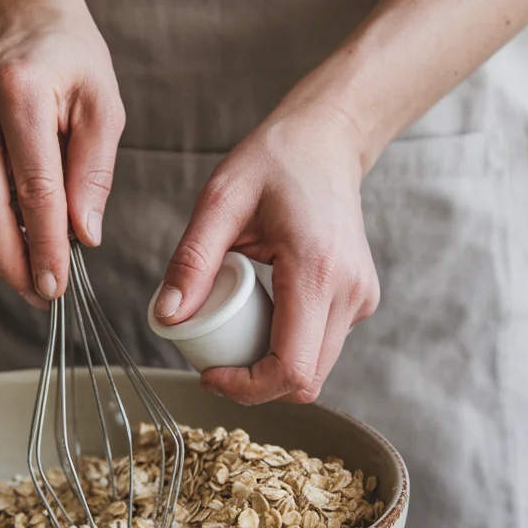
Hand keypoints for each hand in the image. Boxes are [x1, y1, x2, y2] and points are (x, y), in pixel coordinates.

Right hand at [0, 0, 124, 305]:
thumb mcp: (103, 103)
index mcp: (18, 88)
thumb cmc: (68, 57)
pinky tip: (6, 242)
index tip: (59, 285)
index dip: (48, 245)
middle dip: (14, 262)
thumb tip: (84, 234)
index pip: (34, 189)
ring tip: (27, 276)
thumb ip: (94, 171)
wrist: (18, 8)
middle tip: (40, 294)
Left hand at [155, 98, 379, 403]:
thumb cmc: (275, 161)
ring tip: (234, 332)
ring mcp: (360, 300)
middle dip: (254, 384)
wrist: (328, 139)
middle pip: (304, 381)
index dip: (248, 388)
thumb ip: (192, 260)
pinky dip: (286, 348)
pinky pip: (320, 347)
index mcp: (317, 272)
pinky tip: (261, 316)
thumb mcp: (221, 200)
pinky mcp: (359, 301)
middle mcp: (349, 293)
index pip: (291, 368)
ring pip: (314, 370)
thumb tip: (168, 317)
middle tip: (214, 363)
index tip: (210, 375)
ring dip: (269, 368)